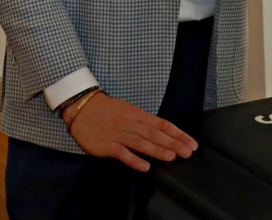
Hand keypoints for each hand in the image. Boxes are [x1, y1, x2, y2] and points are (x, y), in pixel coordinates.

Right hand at [62, 91, 197, 171]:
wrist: (80, 105)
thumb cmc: (105, 109)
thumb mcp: (126, 110)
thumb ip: (142, 122)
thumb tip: (162, 134)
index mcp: (136, 114)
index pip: (161, 124)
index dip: (177, 134)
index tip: (191, 143)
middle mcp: (129, 123)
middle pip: (154, 134)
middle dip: (172, 143)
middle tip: (187, 152)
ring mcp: (117, 134)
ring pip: (140, 142)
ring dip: (157, 150)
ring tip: (171, 157)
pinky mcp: (105, 145)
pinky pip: (121, 152)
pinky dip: (133, 159)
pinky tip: (145, 167)